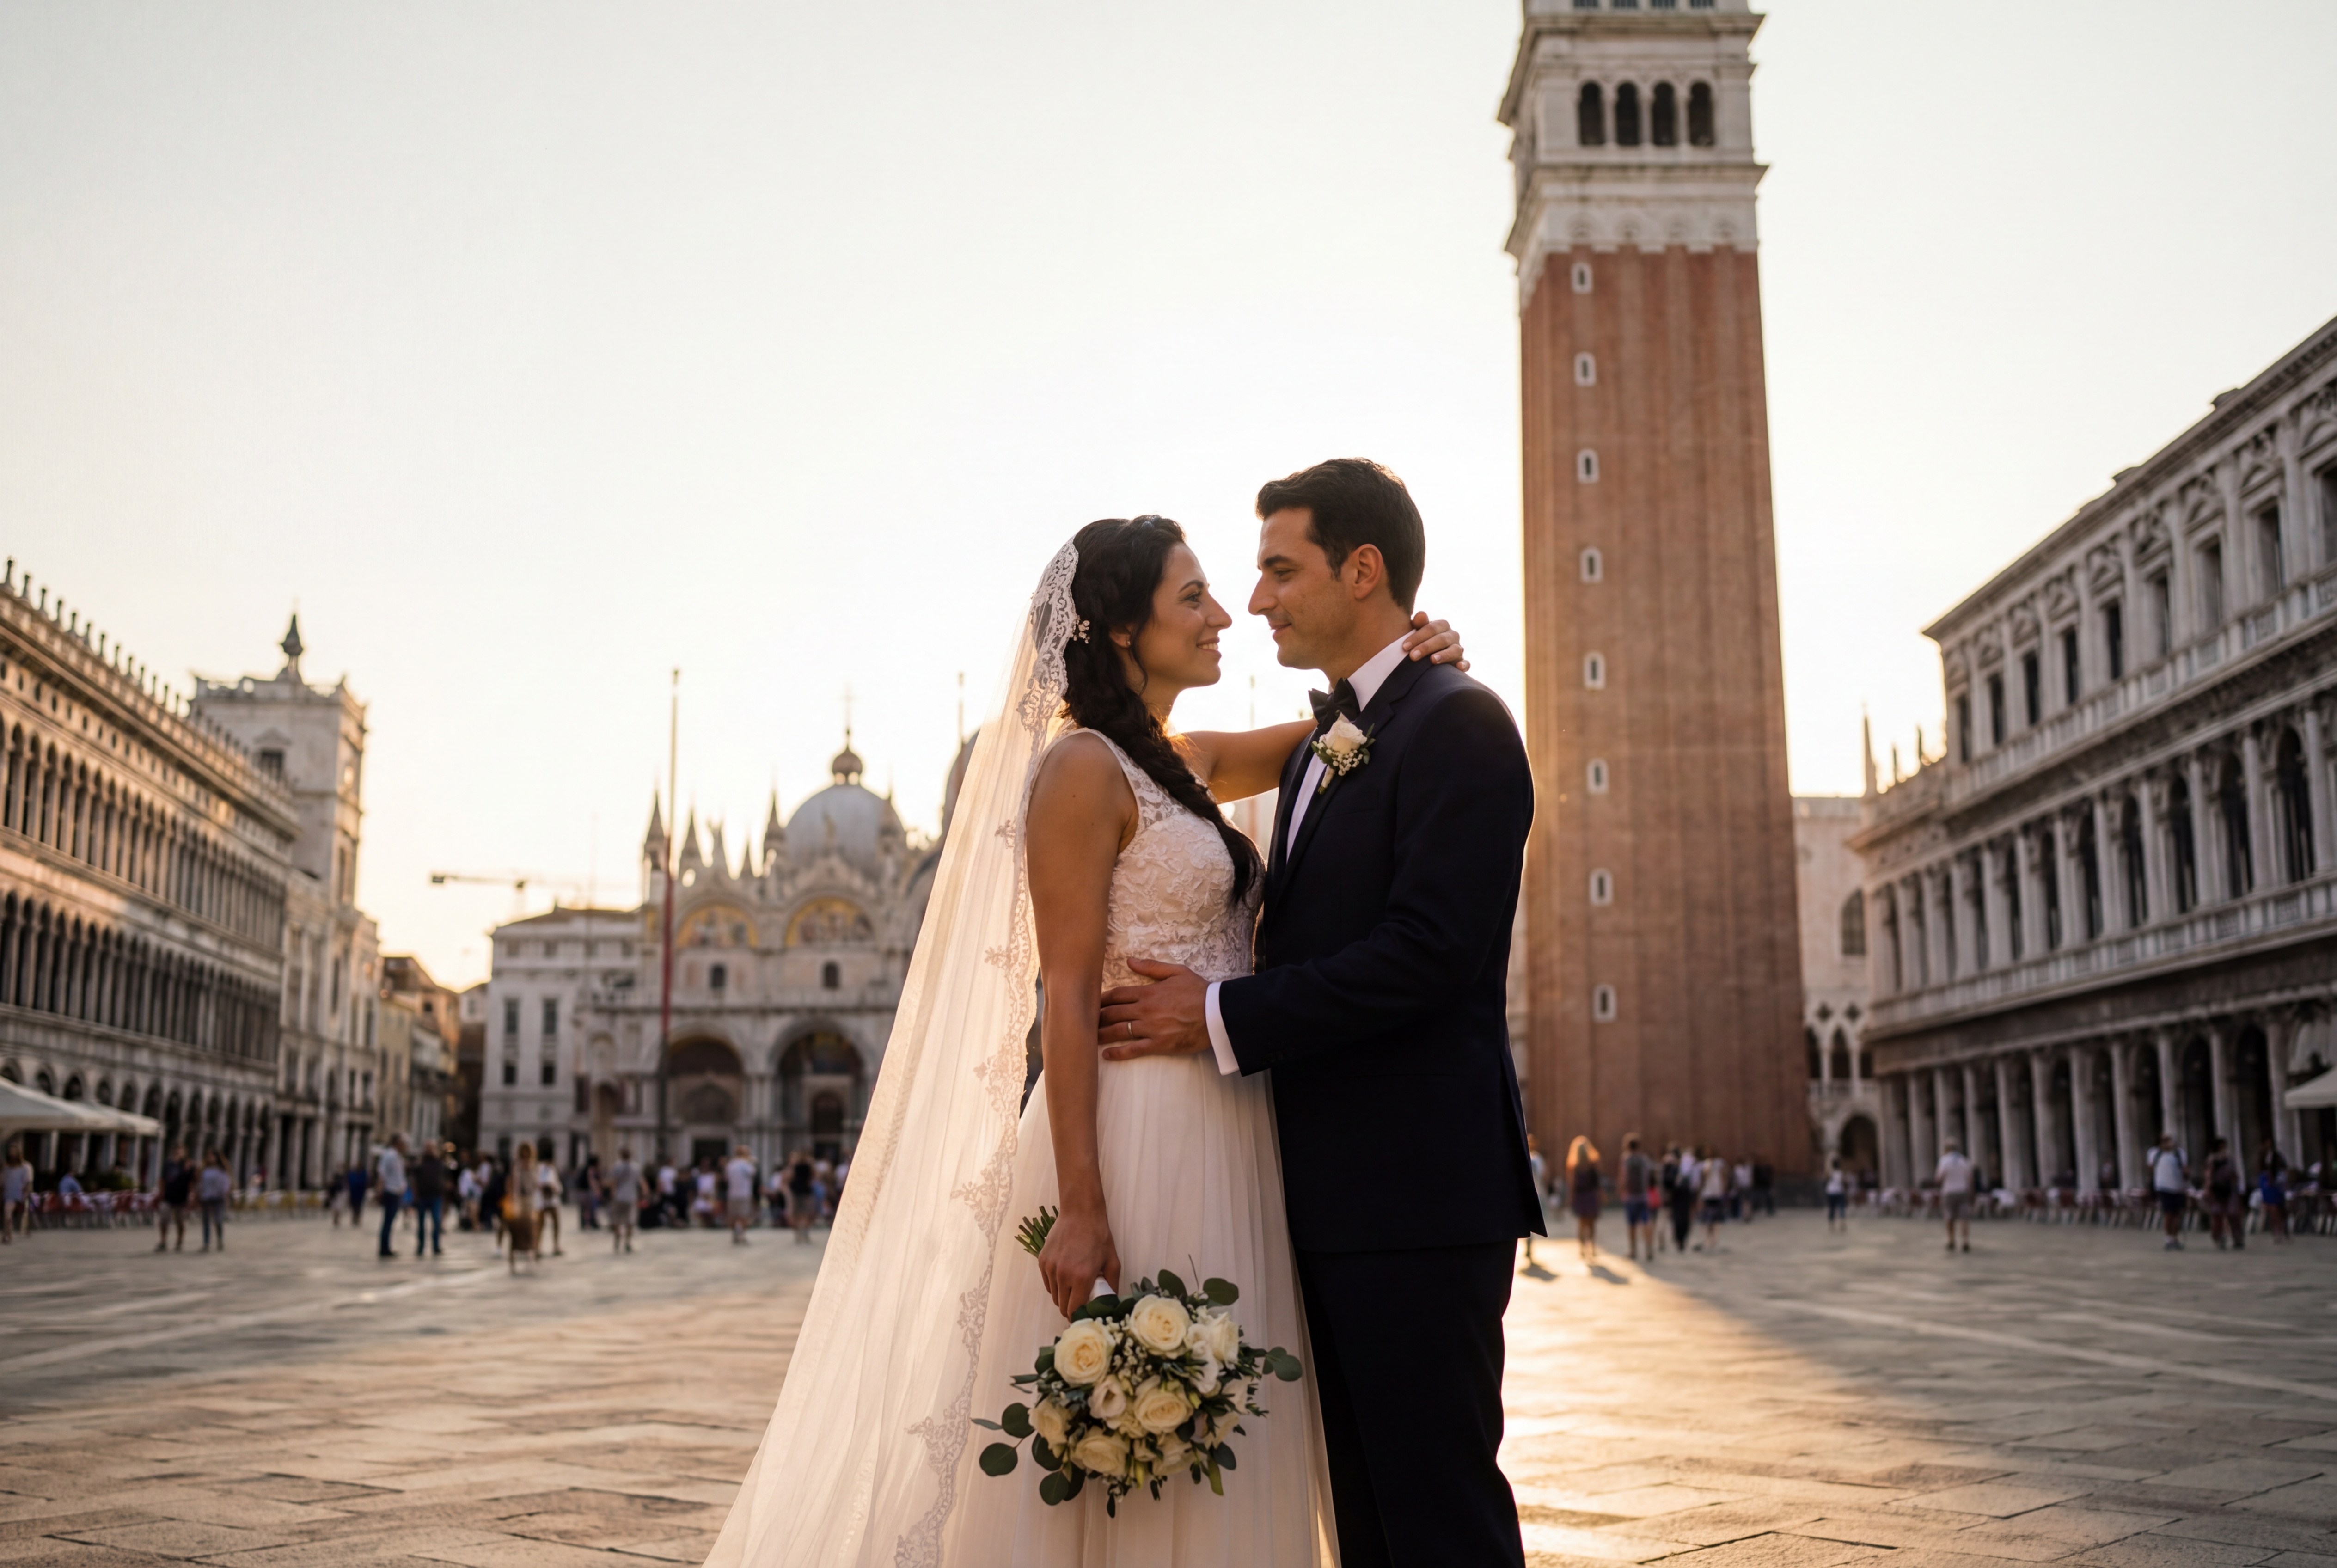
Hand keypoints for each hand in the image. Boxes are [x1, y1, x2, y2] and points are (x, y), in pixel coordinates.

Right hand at [1039, 1204, 1120, 1318]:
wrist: (1080, 1212)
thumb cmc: (1099, 1236)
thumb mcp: (1112, 1261)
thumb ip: (1112, 1285)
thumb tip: (1110, 1304)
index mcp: (1082, 1277)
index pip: (1074, 1310)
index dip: (1079, 1315)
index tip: (1084, 1314)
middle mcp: (1063, 1275)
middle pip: (1062, 1306)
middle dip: (1071, 1308)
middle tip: (1079, 1302)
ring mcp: (1050, 1268)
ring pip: (1053, 1295)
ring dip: (1063, 1296)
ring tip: (1073, 1287)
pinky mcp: (1042, 1261)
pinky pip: (1047, 1282)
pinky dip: (1055, 1285)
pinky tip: (1065, 1276)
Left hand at [1097, 959, 1211, 1060]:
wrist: (1217, 1014)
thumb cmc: (1199, 991)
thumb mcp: (1177, 972)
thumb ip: (1151, 967)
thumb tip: (1129, 961)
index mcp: (1148, 992)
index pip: (1117, 994)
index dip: (1102, 999)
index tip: (1092, 1002)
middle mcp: (1145, 1010)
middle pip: (1113, 1013)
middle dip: (1097, 1017)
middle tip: (1085, 1021)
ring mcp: (1151, 1028)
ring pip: (1118, 1031)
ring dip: (1101, 1034)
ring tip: (1089, 1038)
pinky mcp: (1159, 1044)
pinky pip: (1133, 1050)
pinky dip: (1118, 1053)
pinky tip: (1106, 1055)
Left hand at [1402, 610, 1468, 671]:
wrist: (1430, 654)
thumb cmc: (1421, 641)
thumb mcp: (1417, 631)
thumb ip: (1418, 623)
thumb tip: (1421, 615)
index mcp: (1442, 625)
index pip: (1431, 628)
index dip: (1417, 637)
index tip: (1405, 646)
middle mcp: (1452, 635)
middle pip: (1441, 639)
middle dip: (1426, 647)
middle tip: (1412, 656)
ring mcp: (1458, 648)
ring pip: (1454, 650)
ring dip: (1444, 655)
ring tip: (1432, 660)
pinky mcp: (1462, 662)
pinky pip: (1466, 663)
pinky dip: (1464, 665)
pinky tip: (1458, 667)